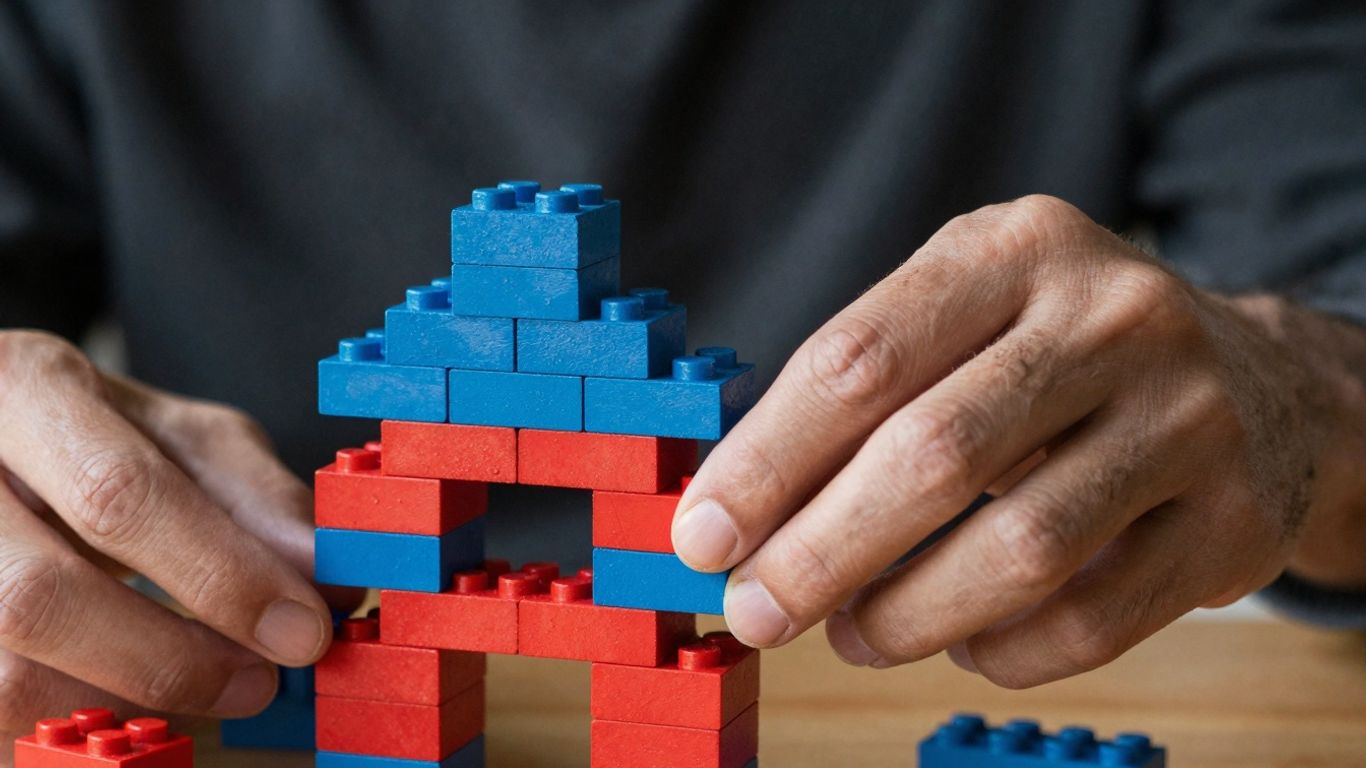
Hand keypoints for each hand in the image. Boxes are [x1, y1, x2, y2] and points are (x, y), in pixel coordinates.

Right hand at [0, 331, 338, 746]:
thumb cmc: (90, 437)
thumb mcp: (176, 435)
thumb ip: (254, 497)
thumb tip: (330, 582)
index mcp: (24, 389)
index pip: (118, 494)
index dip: (220, 575)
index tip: (304, 628)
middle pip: (41, 597)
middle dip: (172, 656)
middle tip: (261, 680)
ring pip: (4, 675)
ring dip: (123, 700)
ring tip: (204, 692)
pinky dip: (73, 718)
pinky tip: (130, 698)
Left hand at [672, 195, 1365, 686]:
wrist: (1256, 381)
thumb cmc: (1058, 354)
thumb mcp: (968, 314)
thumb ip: (861, 388)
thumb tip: (731, 505)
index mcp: (1016, 248)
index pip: (860, 358)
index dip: (767, 459)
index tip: (703, 533)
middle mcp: (1113, 316)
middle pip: (932, 455)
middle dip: (817, 552)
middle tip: (754, 610)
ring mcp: (1187, 417)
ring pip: (1019, 548)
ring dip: (904, 615)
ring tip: (847, 634)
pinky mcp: (1232, 519)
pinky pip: (1091, 619)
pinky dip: (1002, 650)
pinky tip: (961, 640)